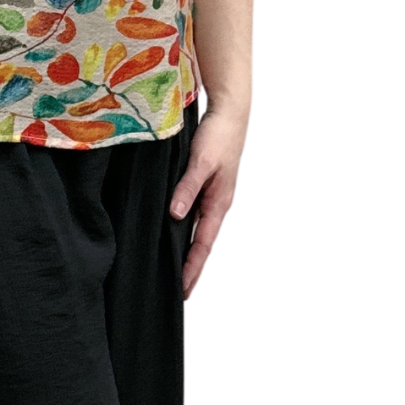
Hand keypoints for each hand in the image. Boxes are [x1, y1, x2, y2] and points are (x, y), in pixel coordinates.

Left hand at [169, 104, 245, 297]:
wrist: (230, 113)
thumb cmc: (218, 136)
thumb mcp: (200, 163)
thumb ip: (187, 189)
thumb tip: (176, 216)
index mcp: (218, 203)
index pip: (203, 244)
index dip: (192, 267)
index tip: (183, 289)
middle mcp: (216, 203)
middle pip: (202, 243)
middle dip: (192, 267)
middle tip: (180, 292)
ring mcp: (212, 195)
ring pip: (199, 230)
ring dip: (188, 250)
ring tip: (176, 270)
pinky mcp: (207, 185)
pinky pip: (195, 214)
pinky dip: (186, 230)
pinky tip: (174, 233)